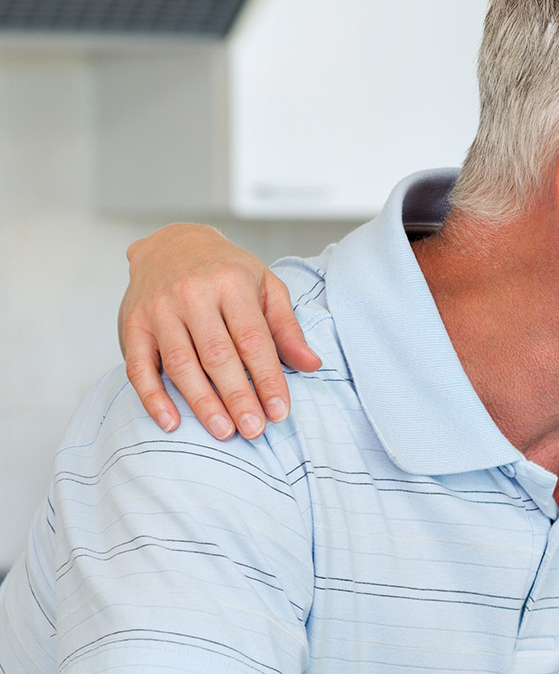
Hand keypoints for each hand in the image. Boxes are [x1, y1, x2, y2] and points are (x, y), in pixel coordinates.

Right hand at [121, 223, 320, 439]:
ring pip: (181, 364)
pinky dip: (153, 397)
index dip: (267, 379)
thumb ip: (286, 327)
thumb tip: (311, 365)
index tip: (279, 412)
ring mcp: (158, 309)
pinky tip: (171, 422)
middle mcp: (191, 294)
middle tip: (253, 431)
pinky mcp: (132, 324)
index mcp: (230, 283)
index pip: (253, 340)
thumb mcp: (266, 286)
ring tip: (223, 431)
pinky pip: (139, 366)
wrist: (171, 242)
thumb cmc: (227, 271)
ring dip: (202, 402)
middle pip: (217, 356)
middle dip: (237, 397)